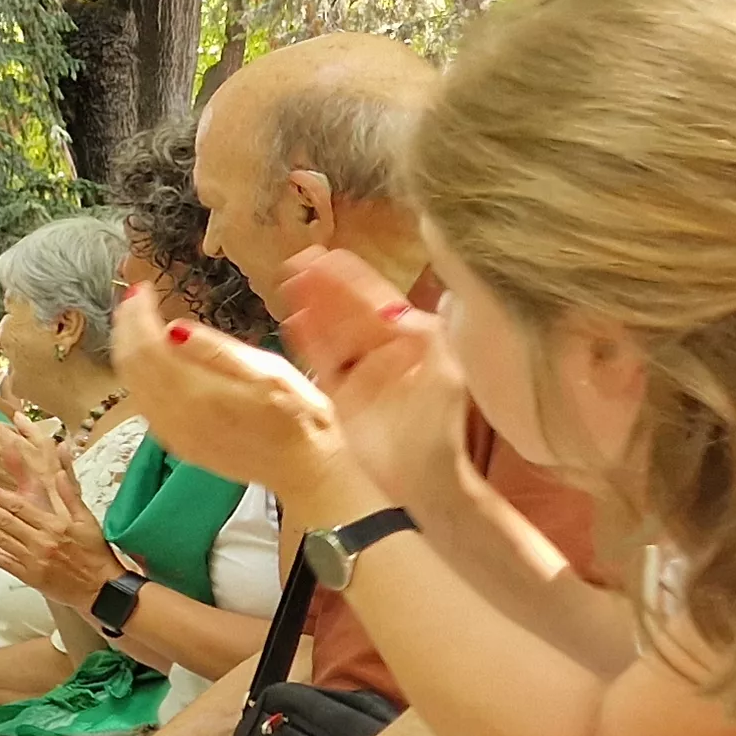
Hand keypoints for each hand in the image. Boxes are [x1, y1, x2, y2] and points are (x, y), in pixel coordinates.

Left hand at [0, 450, 115, 606]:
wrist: (101, 588)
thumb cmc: (94, 552)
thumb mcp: (86, 519)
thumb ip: (69, 493)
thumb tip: (58, 469)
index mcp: (54, 525)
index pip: (18, 506)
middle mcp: (41, 541)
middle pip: (5, 520)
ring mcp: (32, 559)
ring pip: (0, 538)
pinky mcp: (28, 575)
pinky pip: (4, 560)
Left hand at [108, 286, 343, 492]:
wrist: (304, 471)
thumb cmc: (299, 415)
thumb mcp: (271, 373)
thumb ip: (219, 351)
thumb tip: (172, 328)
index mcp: (197, 394)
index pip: (146, 347)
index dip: (138, 315)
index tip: (142, 289)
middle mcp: (175, 416)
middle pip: (131, 364)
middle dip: (127, 326)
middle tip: (134, 299)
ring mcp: (172, 433)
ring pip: (131, 384)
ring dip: (127, 348)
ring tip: (136, 320)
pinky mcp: (175, 443)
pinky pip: (142, 403)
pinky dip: (137, 374)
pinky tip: (149, 359)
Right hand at [278, 250, 473, 503]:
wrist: (420, 480)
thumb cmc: (437, 430)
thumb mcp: (444, 374)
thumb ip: (427, 337)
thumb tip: (399, 307)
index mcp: (408, 343)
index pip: (376, 302)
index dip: (352, 279)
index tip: (329, 256)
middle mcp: (379, 353)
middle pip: (347, 312)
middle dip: (325, 286)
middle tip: (299, 260)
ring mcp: (357, 374)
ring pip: (329, 332)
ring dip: (311, 306)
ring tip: (290, 281)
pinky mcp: (338, 396)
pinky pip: (319, 362)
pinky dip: (307, 341)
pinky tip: (293, 321)